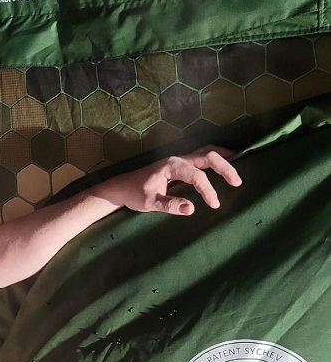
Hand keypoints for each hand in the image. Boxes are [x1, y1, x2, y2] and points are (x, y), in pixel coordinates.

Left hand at [108, 146, 239, 214]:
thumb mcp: (149, 203)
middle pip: (207, 156)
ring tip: (237, 170)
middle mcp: (178, 159)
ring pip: (206, 153)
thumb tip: (191, 208)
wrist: (123, 187)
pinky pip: (202, 157)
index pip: (196, 175)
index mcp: (171, 166)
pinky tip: (224, 166)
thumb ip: (169, 205)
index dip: (208, 190)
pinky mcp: (180, 165)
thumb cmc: (134, 194)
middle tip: (237, 182)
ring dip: (223, 159)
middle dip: (225, 167)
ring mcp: (180, 160)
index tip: (214, 205)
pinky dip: (216, 160)